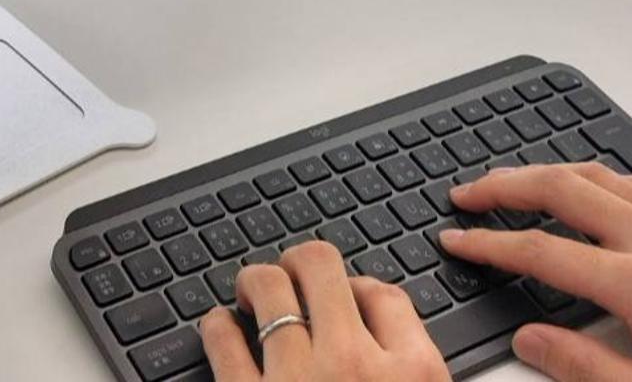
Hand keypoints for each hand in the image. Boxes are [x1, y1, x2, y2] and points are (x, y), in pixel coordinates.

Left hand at [201, 241, 451, 380]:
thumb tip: (389, 333)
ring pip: (267, 288)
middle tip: (291, 275)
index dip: (360, 286)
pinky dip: (218, 327)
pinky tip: (222, 329)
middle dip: (300, 262)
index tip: (347, 295)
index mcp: (413, 373)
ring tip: (251, 292)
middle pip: (321, 267)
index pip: (385, 295)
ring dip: (255, 283)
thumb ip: (414, 373)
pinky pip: (223, 339)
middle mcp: (355, 365)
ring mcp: (297, 380)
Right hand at [437, 163, 631, 381]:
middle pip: (562, 187)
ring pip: (599, 173)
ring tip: (511, 183)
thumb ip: (586, 365)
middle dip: (505, 184)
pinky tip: (584, 188)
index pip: (542, 251)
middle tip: (467, 193)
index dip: (489, 243)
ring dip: (546, 172)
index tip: (457, 239)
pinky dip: (595, 176)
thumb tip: (530, 337)